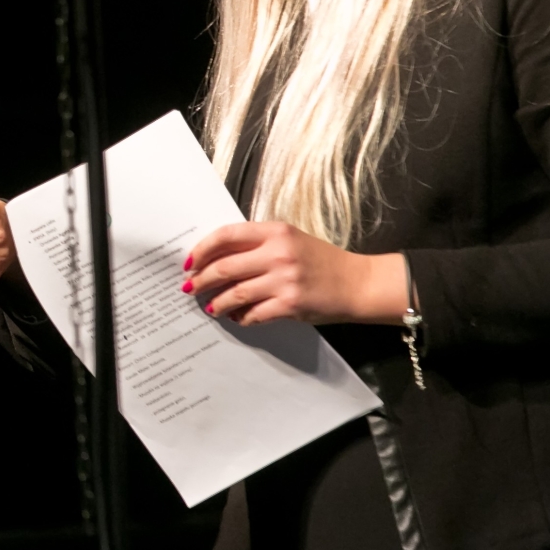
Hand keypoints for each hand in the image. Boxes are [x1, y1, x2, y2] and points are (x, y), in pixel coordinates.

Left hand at [184, 222, 406, 326]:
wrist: (359, 283)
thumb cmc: (322, 261)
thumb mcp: (291, 241)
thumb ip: (258, 245)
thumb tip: (217, 259)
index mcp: (276, 231)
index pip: (226, 235)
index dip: (202, 249)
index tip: (190, 262)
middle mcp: (278, 253)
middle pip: (224, 266)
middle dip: (201, 280)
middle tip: (190, 288)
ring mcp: (284, 280)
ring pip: (234, 293)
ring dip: (216, 302)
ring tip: (210, 306)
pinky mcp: (290, 304)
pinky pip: (253, 314)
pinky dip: (239, 318)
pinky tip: (235, 317)